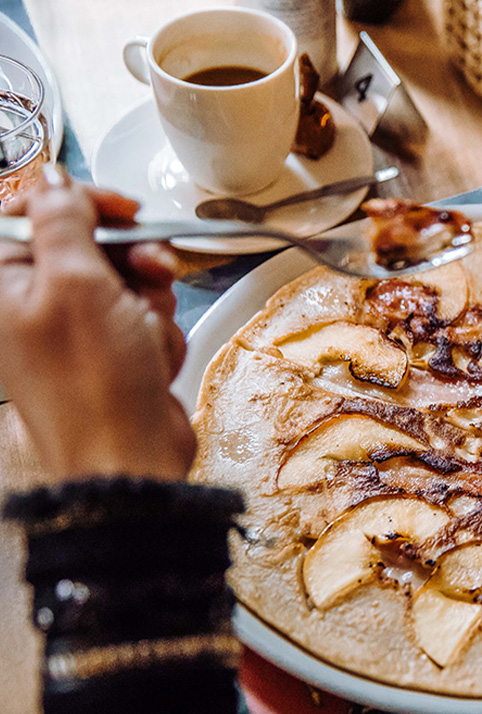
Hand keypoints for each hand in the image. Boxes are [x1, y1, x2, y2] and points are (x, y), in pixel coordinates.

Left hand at [0, 168, 194, 480]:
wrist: (128, 458)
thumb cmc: (93, 383)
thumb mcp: (75, 282)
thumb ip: (62, 218)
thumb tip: (55, 179)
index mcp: (4, 281)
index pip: (34, 210)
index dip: (82, 201)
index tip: (122, 208)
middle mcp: (32, 302)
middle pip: (90, 243)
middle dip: (131, 259)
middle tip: (150, 272)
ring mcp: (72, 330)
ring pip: (126, 279)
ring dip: (151, 300)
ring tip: (149, 332)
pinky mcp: (109, 352)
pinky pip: (143, 317)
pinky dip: (157, 333)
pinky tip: (152, 357)